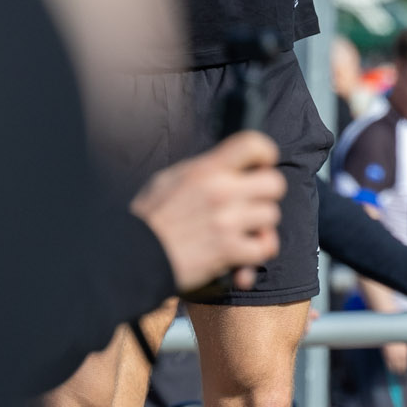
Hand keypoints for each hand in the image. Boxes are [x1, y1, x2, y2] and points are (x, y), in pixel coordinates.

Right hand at [131, 130, 283, 292]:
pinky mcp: (228, 250)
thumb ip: (200, 172)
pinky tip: (240, 262)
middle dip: (266, 196)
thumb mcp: (168, 180)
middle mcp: (220, 190)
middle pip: (274, 183)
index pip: (252, 144)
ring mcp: (227, 220)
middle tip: (251, 206)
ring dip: (260, 229)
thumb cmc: (148, 219)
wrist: (132, 255)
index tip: (260, 167)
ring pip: (271, 217)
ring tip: (242, 235)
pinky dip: (254, 258)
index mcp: (205, 169)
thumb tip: (224, 166)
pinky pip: (263, 249)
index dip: (264, 154)